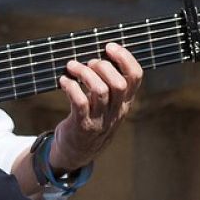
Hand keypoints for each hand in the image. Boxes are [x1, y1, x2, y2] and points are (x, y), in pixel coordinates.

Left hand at [49, 42, 141, 172]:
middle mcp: (116, 111)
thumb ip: (107, 83)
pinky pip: (80, 102)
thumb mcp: (106, 105)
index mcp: (124, 102)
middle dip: (103, 66)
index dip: (125, 58)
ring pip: (100, 91)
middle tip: (88, 62)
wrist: (77, 153)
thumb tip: (98, 53)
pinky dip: (71, 87)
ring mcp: (100, 120)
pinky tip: (64, 81)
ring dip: (84, 73)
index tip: (110, 46)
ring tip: (72, 67)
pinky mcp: (82, 126)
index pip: (136, 77)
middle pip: (119, 83)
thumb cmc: (90, 119)